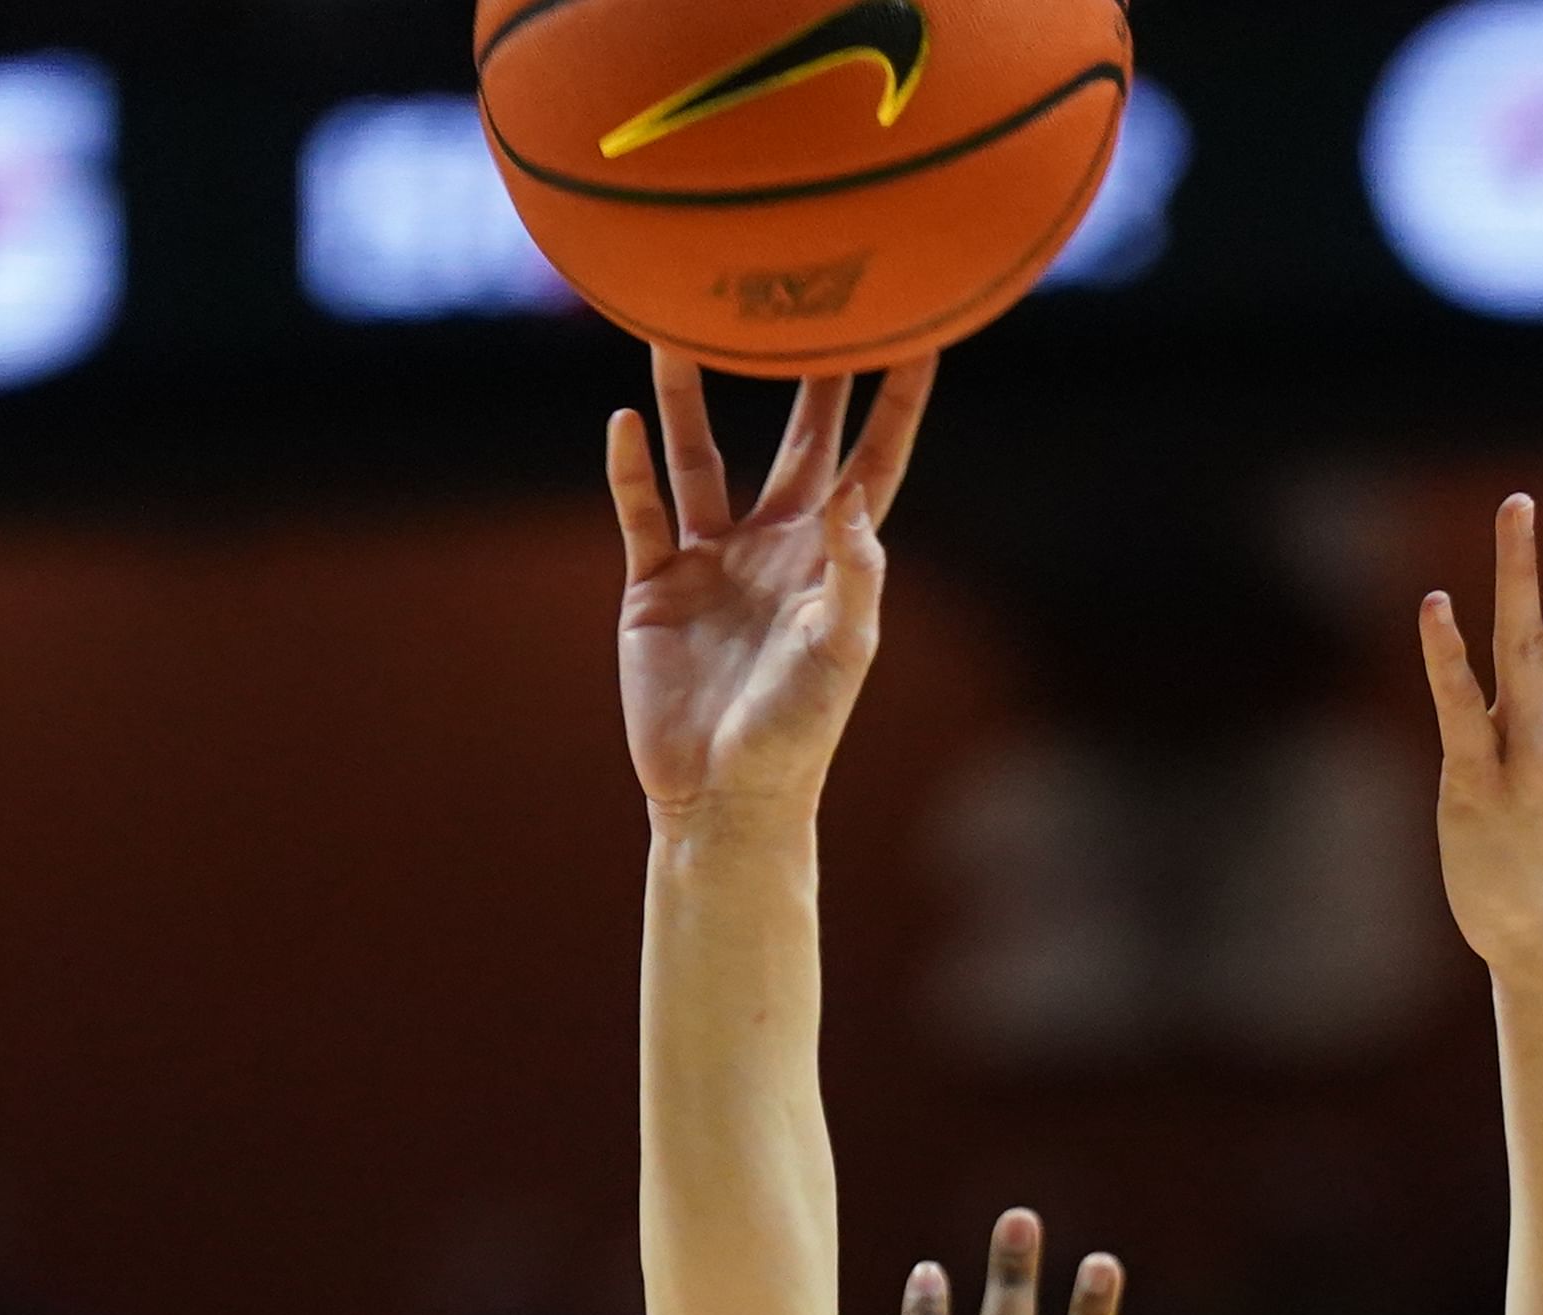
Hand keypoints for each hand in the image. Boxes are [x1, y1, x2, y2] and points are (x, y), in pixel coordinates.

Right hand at [610, 348, 936, 833]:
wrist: (723, 794)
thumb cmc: (798, 732)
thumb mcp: (839, 652)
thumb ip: (852, 574)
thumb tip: (853, 498)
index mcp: (832, 555)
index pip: (874, 458)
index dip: (898, 399)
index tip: (920, 329)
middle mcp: (776, 542)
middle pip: (796, 434)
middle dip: (805, 368)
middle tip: (805, 292)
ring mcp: (713, 557)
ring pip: (700, 454)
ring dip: (688, 395)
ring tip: (678, 327)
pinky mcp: (655, 582)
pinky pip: (640, 509)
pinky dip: (629, 468)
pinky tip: (622, 420)